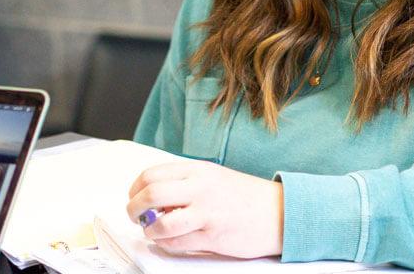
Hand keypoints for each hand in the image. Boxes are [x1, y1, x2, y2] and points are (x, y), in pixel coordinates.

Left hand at [125, 160, 282, 258]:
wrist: (279, 212)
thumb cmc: (244, 196)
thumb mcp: (212, 177)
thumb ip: (184, 183)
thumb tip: (153, 198)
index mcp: (196, 170)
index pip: (151, 175)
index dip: (135, 190)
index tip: (134, 198)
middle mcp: (199, 188)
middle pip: (150, 195)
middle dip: (134, 209)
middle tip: (135, 217)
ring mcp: (206, 212)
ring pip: (161, 223)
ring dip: (150, 230)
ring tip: (152, 231)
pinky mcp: (213, 235)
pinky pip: (177, 243)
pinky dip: (166, 244)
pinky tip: (168, 241)